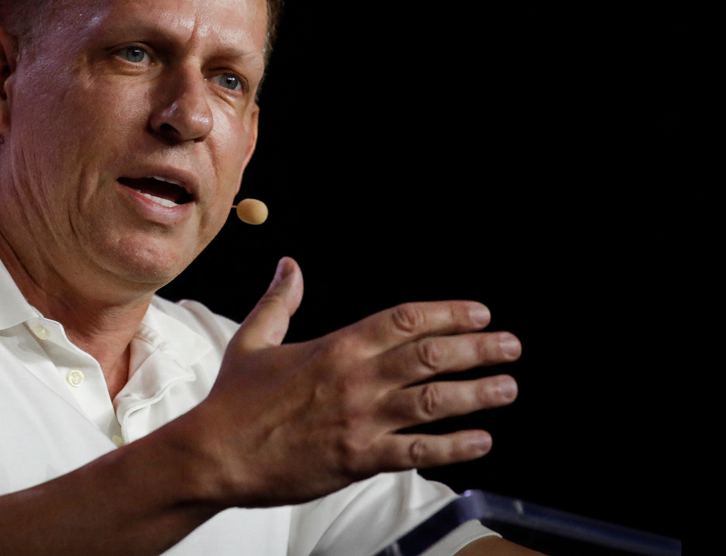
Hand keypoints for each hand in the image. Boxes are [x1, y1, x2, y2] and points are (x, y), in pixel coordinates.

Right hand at [182, 257, 520, 507]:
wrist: (215, 454)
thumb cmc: (234, 401)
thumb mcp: (254, 340)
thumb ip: (280, 302)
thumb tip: (289, 265)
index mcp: (336, 347)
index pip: (404, 320)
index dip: (448, 313)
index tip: (479, 313)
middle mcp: (354, 379)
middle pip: (430, 355)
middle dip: (478, 348)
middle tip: (510, 345)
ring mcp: (359, 420)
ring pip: (432, 401)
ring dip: (476, 393)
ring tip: (507, 387)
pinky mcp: (358, 459)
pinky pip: (416, 452)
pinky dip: (453, 446)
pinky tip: (480, 440)